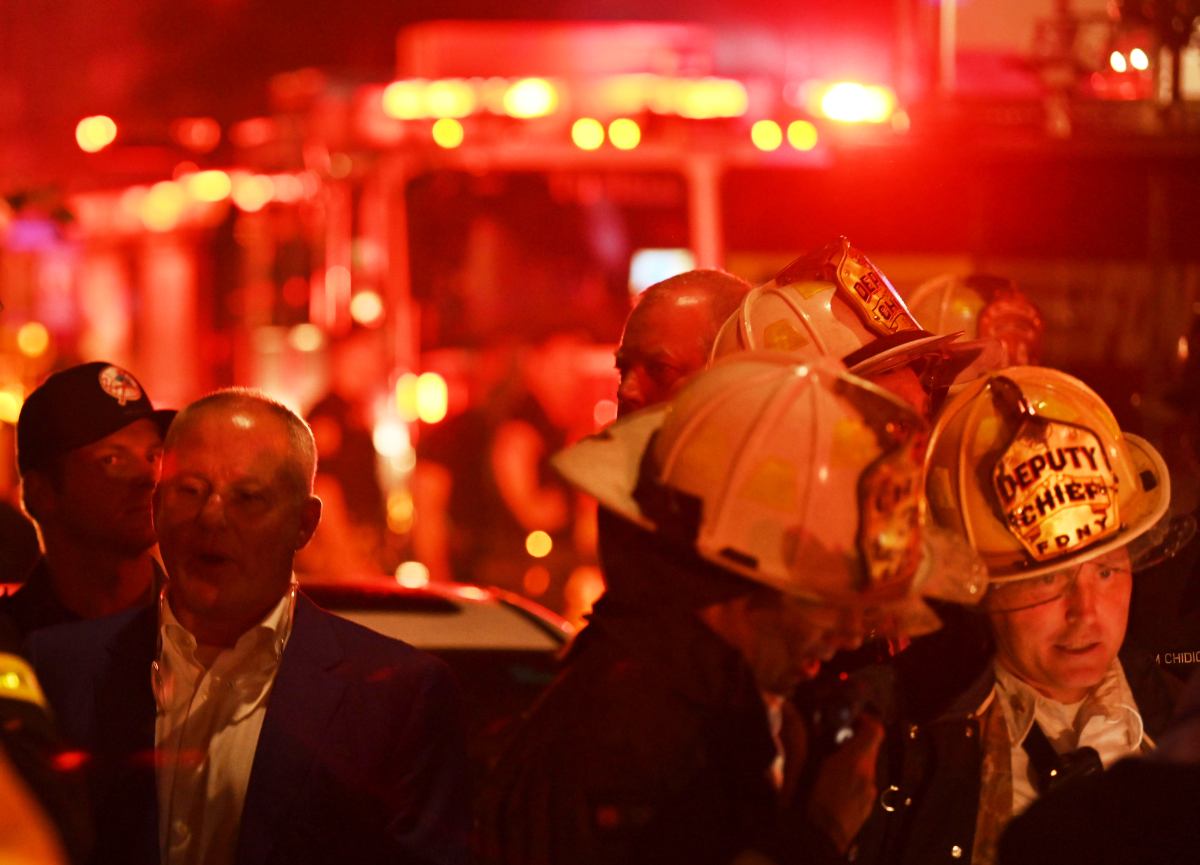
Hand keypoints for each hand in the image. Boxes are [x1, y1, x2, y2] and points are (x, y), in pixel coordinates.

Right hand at [804, 714, 883, 854]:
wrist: (816, 845)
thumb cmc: (804, 807)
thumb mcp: (796, 770)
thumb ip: (795, 739)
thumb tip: (786, 709)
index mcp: (852, 763)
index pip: (875, 730)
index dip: (864, 719)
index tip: (848, 719)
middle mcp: (867, 776)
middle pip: (869, 748)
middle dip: (852, 741)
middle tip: (829, 742)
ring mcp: (869, 794)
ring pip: (866, 767)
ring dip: (851, 762)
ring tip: (827, 766)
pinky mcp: (866, 810)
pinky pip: (863, 785)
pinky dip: (852, 780)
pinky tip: (831, 788)